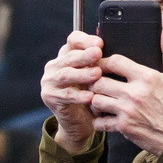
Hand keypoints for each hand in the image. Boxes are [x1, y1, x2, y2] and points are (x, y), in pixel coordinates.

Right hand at [40, 31, 104, 153]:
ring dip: (82, 74)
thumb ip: (99, 63)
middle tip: (98, 53)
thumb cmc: (90, 95)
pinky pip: (65, 95)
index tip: (100, 43)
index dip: (85, 40)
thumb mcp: (94, 77)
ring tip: (97, 74)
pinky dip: (78, 96)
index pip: (73, 40)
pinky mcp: (49, 96)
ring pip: (66, 74)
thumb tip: (113, 51)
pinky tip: (90, 97)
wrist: (79, 122)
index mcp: (66, 55)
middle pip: (70, 56)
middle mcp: (55, 65)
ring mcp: (49, 81)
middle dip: (85, 55)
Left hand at [90, 32, 162, 152]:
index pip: (115, 61)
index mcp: (147, 77)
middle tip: (96, 81)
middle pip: (99, 80)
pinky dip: (99, 119)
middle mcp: (134, 93)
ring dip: (95, 98)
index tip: (102, 63)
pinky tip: (104, 116)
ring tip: (99, 97)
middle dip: (95, 80)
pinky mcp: (124, 128)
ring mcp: (127, 111)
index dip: (105, 60)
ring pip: (96, 100)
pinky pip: (100, 121)